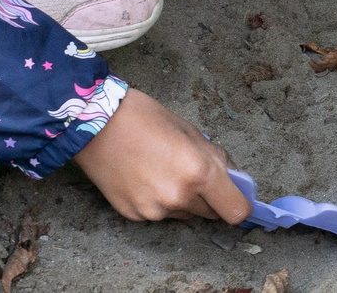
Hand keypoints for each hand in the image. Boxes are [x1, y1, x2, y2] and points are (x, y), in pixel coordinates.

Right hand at [71, 88, 247, 222]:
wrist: (96, 125)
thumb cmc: (146, 120)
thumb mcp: (193, 133)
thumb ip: (216, 160)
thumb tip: (234, 178)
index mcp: (200, 173)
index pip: (236, 211)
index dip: (240, 205)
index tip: (238, 196)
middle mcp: (179, 198)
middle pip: (211, 214)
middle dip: (212, 199)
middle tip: (199, 176)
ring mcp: (154, 210)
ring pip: (185, 214)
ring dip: (185, 200)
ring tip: (167, 171)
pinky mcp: (133, 215)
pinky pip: (160, 214)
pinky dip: (160, 201)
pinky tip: (147, 178)